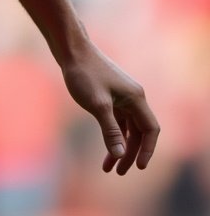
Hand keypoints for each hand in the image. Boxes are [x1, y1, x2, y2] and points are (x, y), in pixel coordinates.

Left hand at [61, 42, 159, 173]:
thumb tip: (120, 155)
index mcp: (136, 98)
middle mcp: (133, 97)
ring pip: (126, 127)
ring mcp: (122, 95)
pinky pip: (117, 119)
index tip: (139, 167)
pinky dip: (111, 133)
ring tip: (108, 166)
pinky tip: (105, 146)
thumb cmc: (84, 74)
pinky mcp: (110, 94)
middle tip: (118, 172)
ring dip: (119, 146)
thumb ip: (111, 130)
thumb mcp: (98, 105)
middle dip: (129, 153)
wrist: (70, 49)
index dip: (147, 150)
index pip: (150, 130)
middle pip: (138, 132)